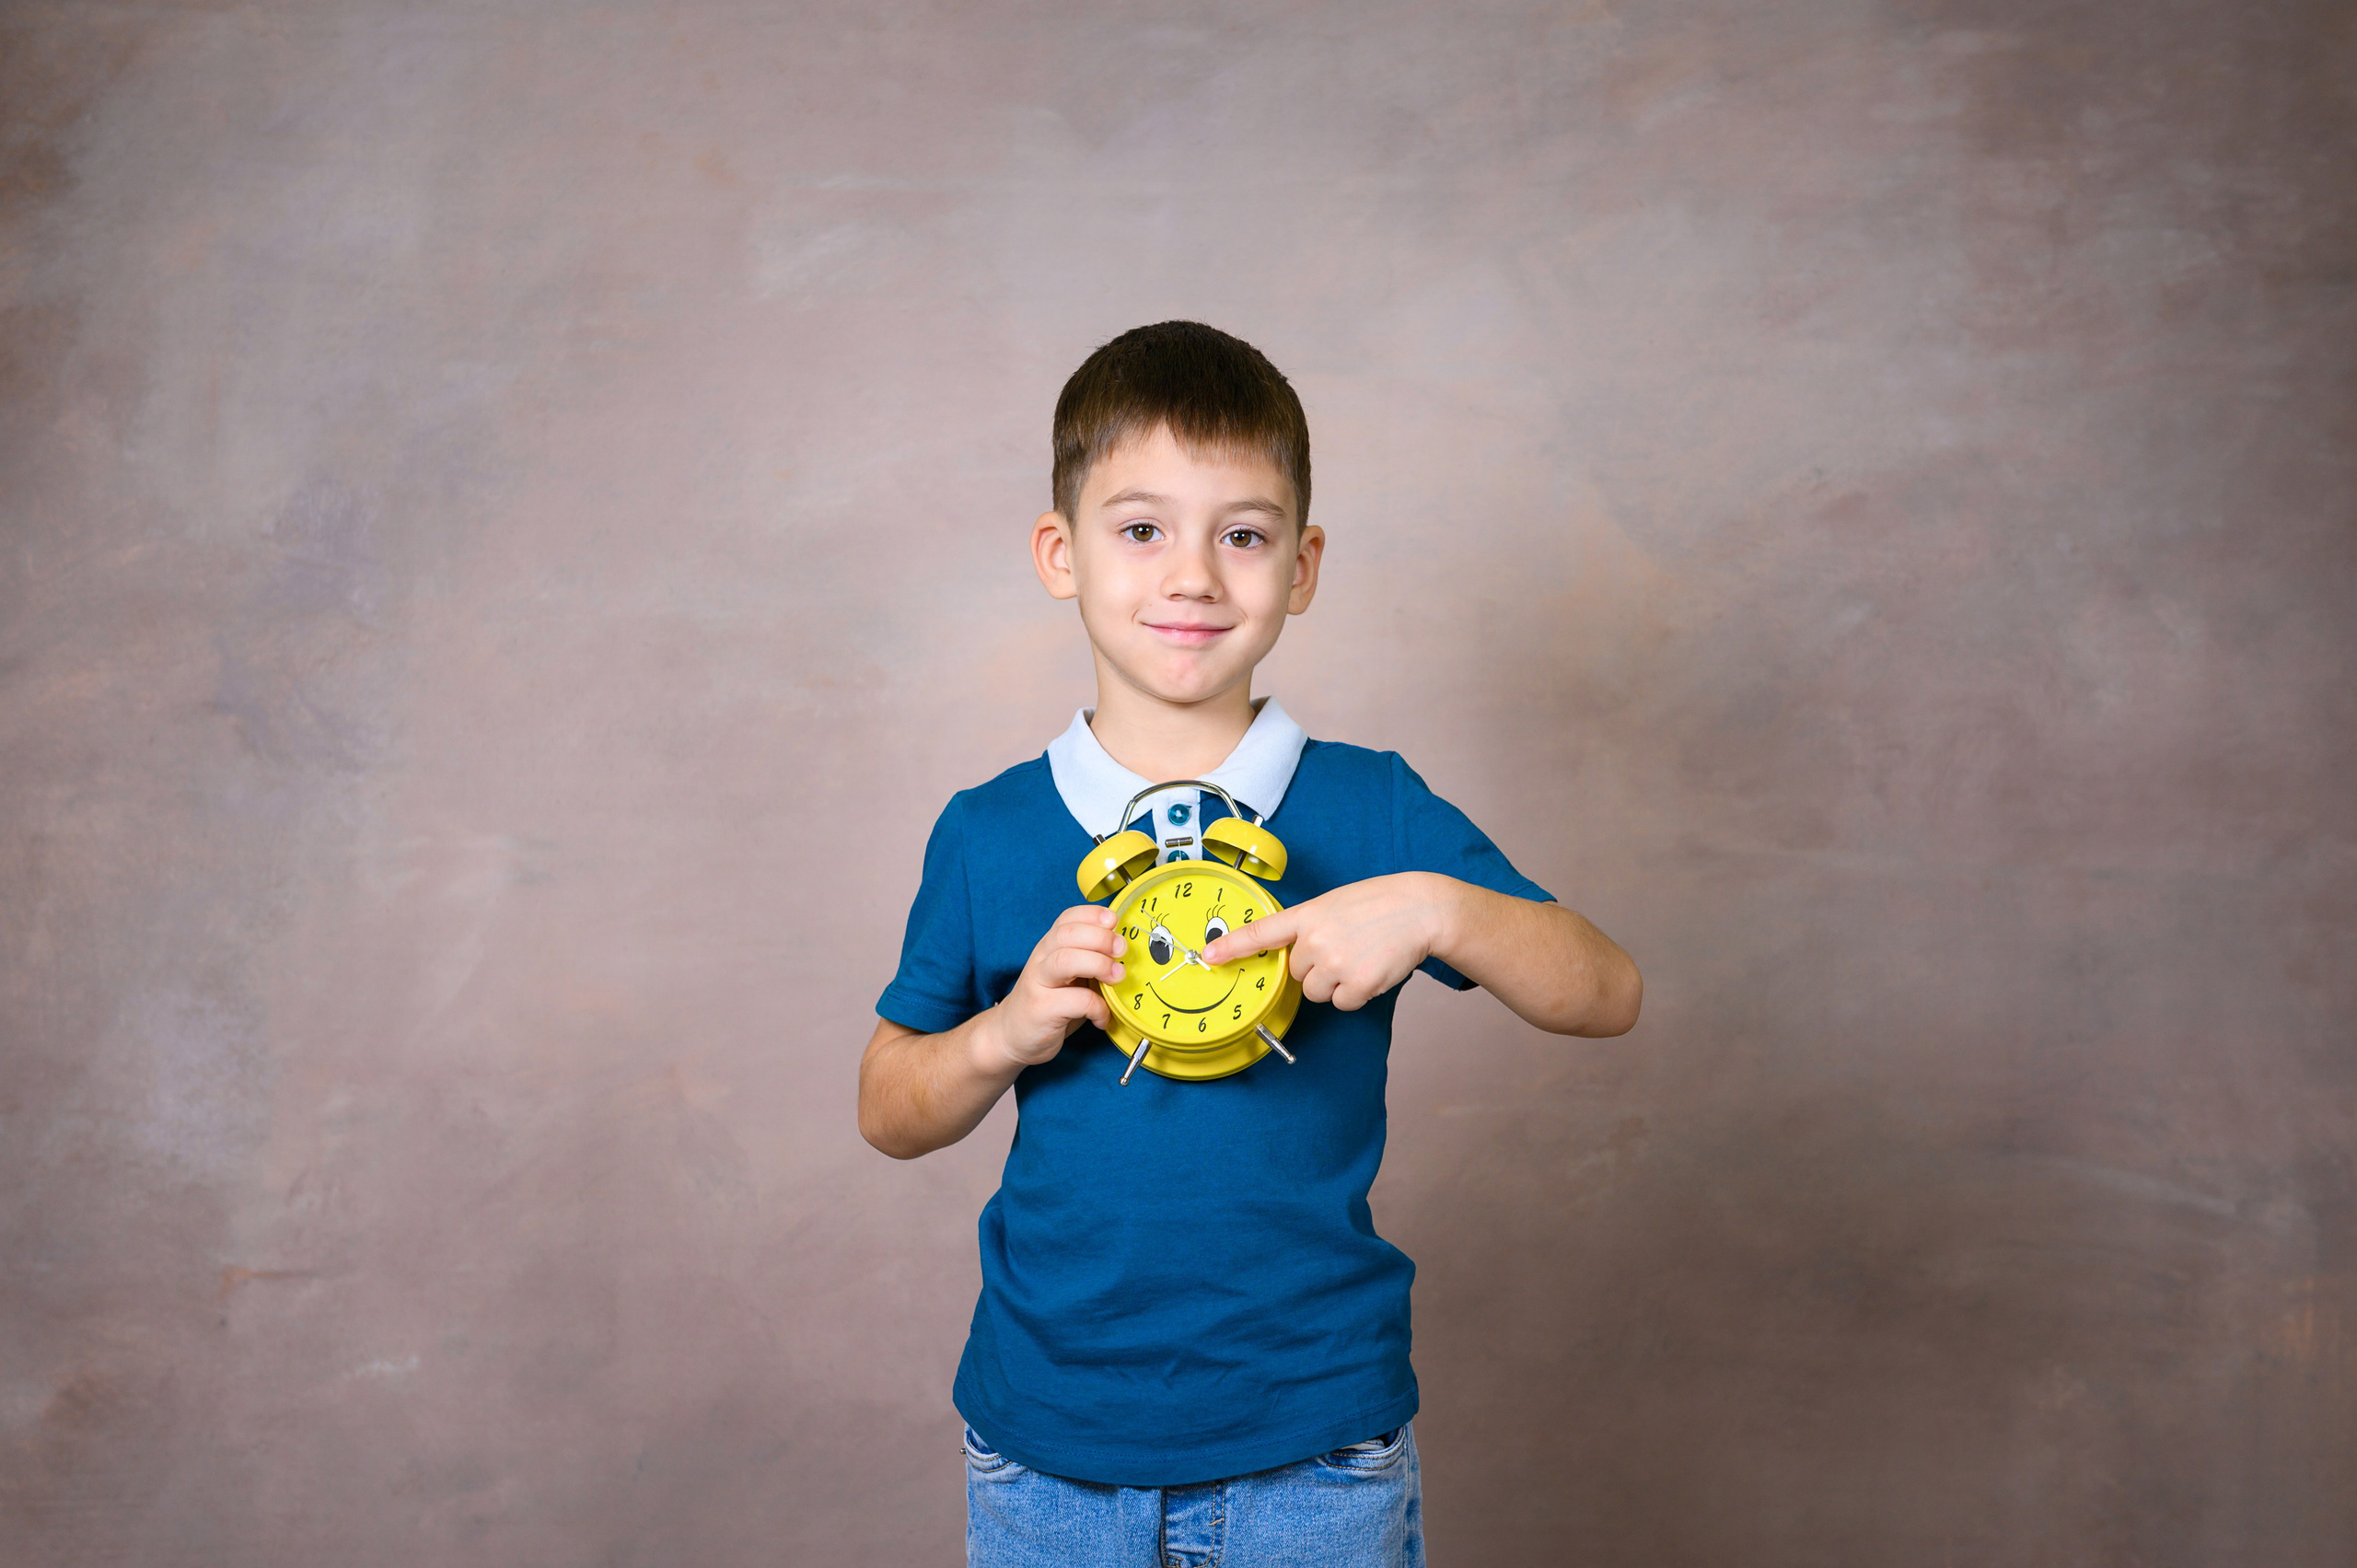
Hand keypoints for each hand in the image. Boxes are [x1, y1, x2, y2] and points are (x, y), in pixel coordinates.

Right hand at [973, 905, 1124, 1073]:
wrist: (1011, 1036)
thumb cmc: (1049, 1004)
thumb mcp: (1068, 976)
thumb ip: (1088, 960)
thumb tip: (1123, 950)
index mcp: (1049, 947)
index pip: (1068, 918)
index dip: (1093, 915)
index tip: (1114, 922)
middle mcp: (1041, 960)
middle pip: (1068, 934)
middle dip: (1101, 938)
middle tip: (1122, 951)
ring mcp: (1039, 983)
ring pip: (1066, 960)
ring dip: (1099, 964)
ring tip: (1117, 977)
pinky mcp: (1042, 1009)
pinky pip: (1076, 1001)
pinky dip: (1098, 1008)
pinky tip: (1102, 1017)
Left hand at [1200, 872, 1454, 1010]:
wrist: (1421, 909)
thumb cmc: (1380, 904)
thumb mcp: (1335, 904)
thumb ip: (1310, 926)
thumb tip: (1296, 957)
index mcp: (1308, 915)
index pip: (1262, 933)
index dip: (1232, 947)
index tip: (1209, 957)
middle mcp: (1316, 940)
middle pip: (1296, 974)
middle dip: (1316, 967)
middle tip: (1345, 947)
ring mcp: (1336, 964)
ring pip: (1316, 992)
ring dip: (1335, 983)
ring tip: (1360, 957)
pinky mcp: (1357, 985)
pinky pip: (1342, 1003)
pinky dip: (1356, 994)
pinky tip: (1371, 970)